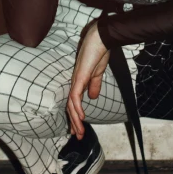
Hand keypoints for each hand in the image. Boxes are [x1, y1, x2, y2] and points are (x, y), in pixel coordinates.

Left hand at [67, 20, 110, 139]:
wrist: (101, 38)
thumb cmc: (99, 52)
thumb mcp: (98, 72)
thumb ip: (94, 84)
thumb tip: (92, 97)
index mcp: (80, 81)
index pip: (74, 101)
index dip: (75, 115)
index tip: (77, 128)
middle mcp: (75, 81)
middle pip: (71, 105)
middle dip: (74, 122)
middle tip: (77, 135)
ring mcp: (76, 79)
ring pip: (72, 104)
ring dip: (75, 119)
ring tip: (78, 131)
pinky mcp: (79, 77)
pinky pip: (76, 95)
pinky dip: (77, 107)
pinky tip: (80, 117)